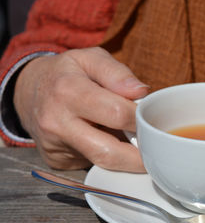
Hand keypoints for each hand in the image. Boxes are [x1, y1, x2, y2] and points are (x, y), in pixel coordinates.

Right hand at [14, 47, 147, 171]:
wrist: (29, 92)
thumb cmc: (66, 74)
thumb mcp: (89, 58)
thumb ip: (117, 73)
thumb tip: (141, 93)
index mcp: (68, 90)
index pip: (116, 113)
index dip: (140, 118)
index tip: (152, 119)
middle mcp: (57, 122)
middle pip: (108, 152)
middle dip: (139, 155)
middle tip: (157, 150)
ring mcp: (54, 146)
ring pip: (102, 164)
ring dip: (127, 160)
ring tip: (140, 147)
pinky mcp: (57, 161)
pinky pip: (91, 165)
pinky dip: (109, 159)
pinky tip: (113, 145)